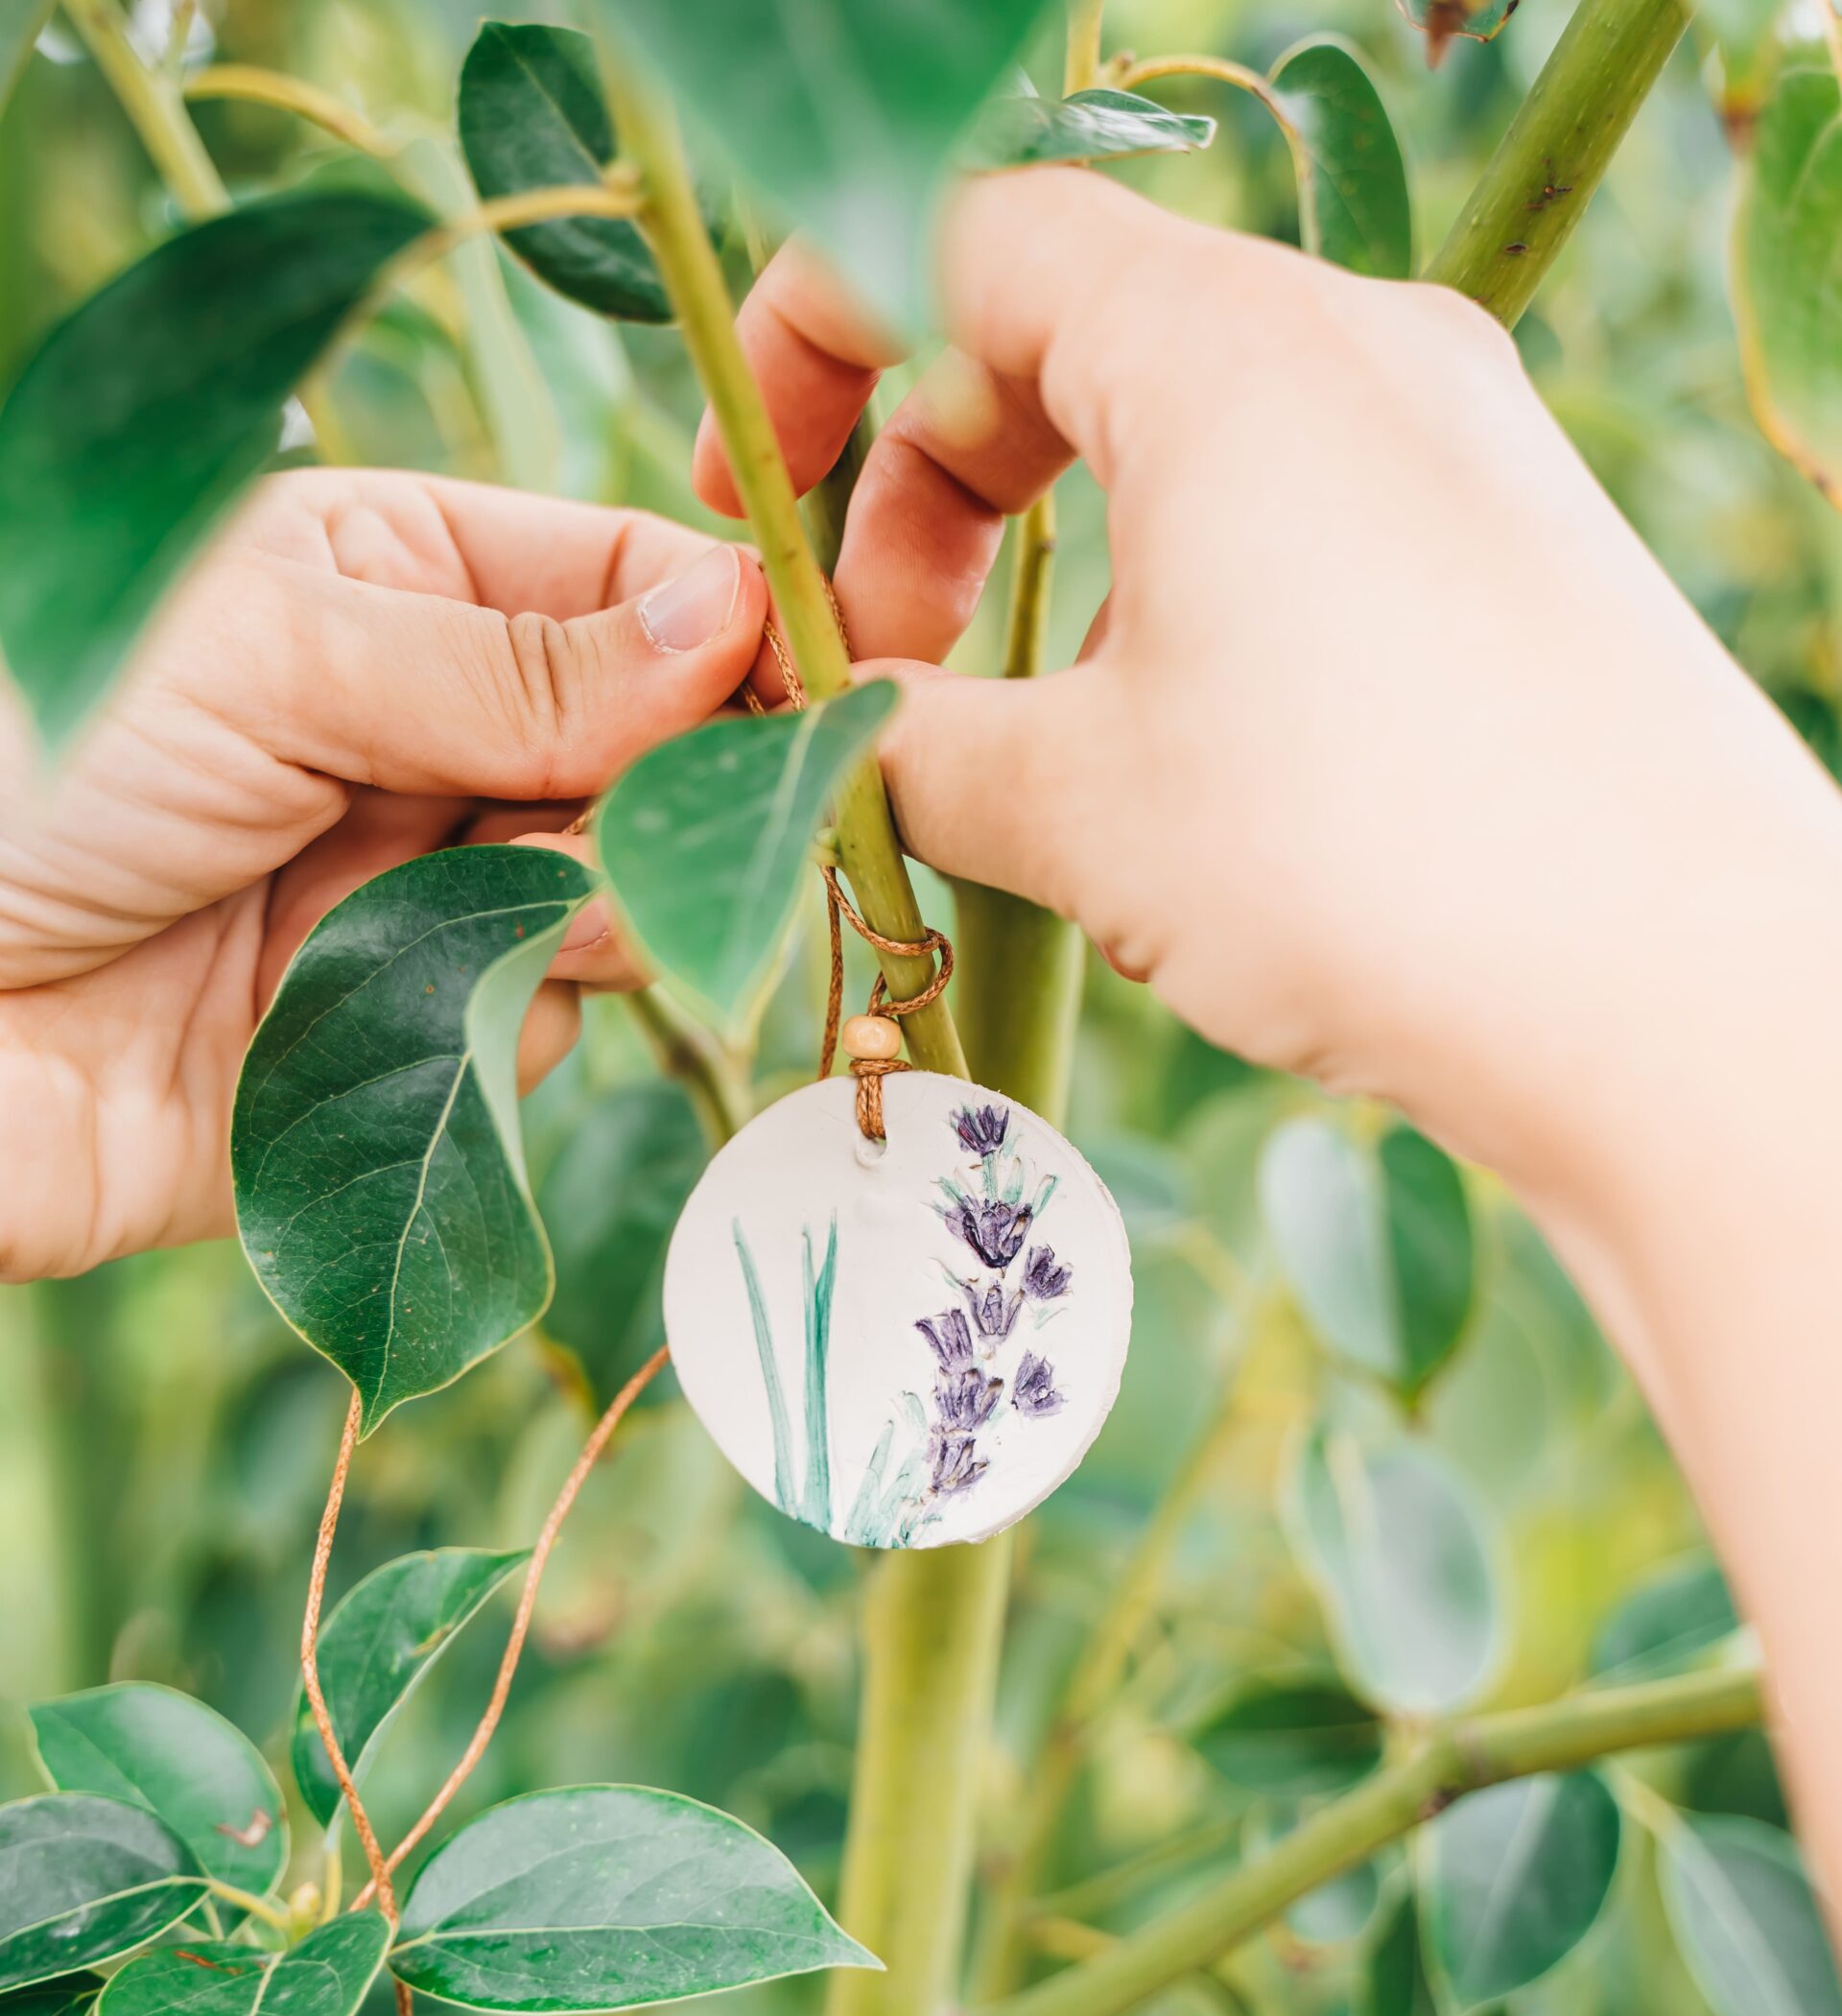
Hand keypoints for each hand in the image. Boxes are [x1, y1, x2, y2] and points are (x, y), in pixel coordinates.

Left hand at [0, 468, 765, 1277]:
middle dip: (667, 788)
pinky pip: (546, 1019)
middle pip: (661, 749)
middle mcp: (434, 728)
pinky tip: (391, 998)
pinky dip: (503, 1010)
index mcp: (395, 575)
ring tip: (469, 911)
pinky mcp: (419, 1035)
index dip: (738, 633)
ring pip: (626, 893)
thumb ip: (515, 659)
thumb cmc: (27, 769)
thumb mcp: (272, 654)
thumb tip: (736, 613)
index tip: (828, 691)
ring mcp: (431, 883)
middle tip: (615, 823)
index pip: (633, 580)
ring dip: (583, 905)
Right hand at [705, 169, 1841, 1910]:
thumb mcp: (1078, 806)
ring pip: (1189, 437)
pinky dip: (1186, 602)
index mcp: (1226, 344)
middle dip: (931, 491)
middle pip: (1070, 334)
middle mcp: (1361, 346)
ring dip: (1060, 564)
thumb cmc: (1368, 869)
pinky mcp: (1514, 549)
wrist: (1682, 1002)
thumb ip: (911, 738)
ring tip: (1027, 744)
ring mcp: (1460, 441)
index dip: (814, 347)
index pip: (958, 241)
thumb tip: (836, 729)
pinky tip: (1177, 766)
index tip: (753, 496)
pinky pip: (1301, 516)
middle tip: (884, 666)